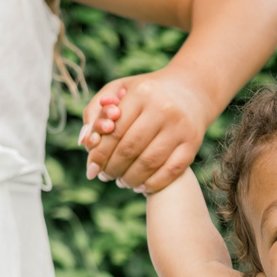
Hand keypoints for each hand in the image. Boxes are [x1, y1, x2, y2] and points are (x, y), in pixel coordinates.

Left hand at [79, 69, 210, 194]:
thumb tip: (84, 143)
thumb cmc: (147, 94)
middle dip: (113, 168)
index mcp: (142, 93)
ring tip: (122, 182)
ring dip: (130, 179)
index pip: (113, 132)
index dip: (99, 154)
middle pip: (129, 149)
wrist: (192, 91)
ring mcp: (180, 128)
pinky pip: (171, 171)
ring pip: (149, 163)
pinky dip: (153, 184)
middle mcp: (163, 109)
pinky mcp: (193, 143)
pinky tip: (142, 186)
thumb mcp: (119, 90)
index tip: (91, 169)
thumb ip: (95, 111)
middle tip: (105, 176)